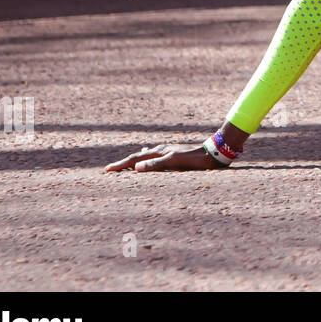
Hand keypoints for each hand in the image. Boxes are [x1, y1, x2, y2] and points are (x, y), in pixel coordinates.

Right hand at [103, 143, 222, 171]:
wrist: (213, 153)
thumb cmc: (195, 160)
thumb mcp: (174, 162)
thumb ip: (156, 165)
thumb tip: (135, 168)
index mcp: (159, 152)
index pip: (135, 159)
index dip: (121, 165)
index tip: (107, 170)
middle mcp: (162, 151)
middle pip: (138, 156)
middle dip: (124, 163)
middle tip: (111, 168)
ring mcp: (168, 152)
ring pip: (147, 155)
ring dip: (135, 159)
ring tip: (128, 162)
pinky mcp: (175, 155)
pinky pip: (156, 156)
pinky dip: (148, 157)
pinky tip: (151, 156)